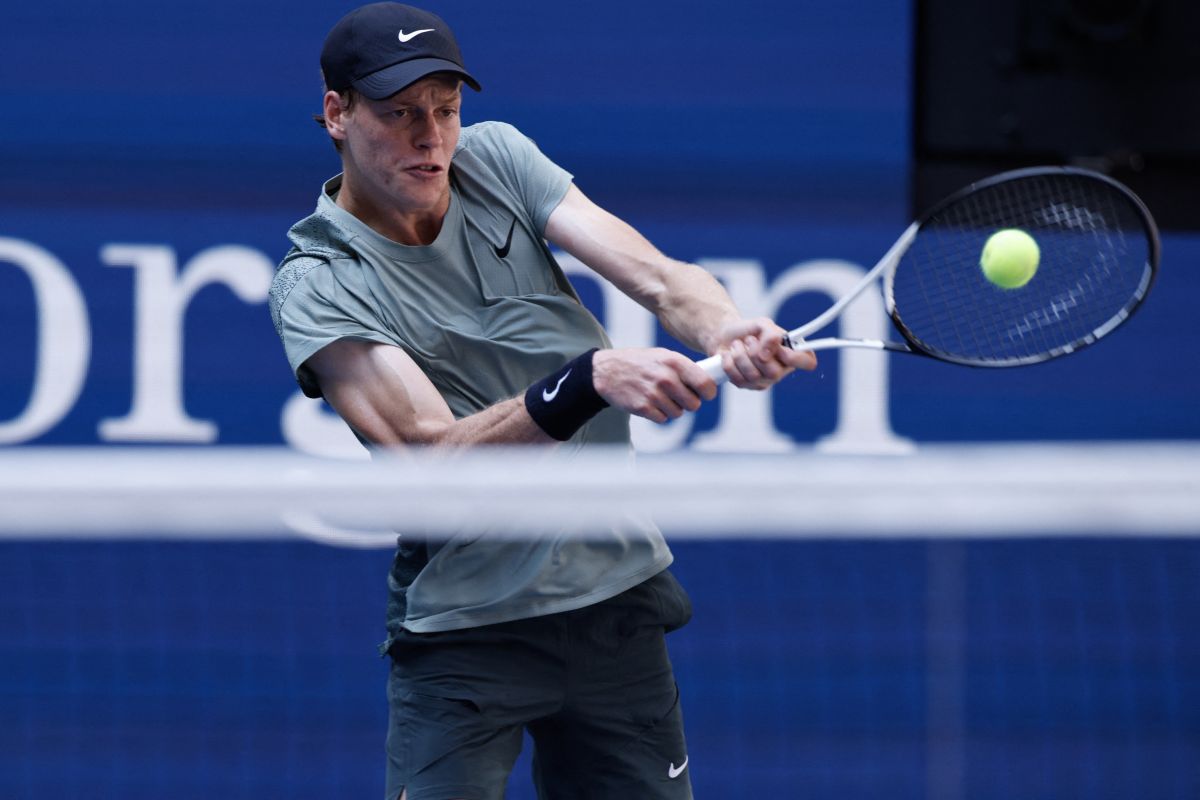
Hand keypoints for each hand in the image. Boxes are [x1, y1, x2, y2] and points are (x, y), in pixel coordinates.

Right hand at [592, 348, 717, 423]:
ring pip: (678, 413)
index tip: (706, 394)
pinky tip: (650, 402)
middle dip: (689, 403)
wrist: (606, 371)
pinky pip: (663, 418)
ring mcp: (654, 394)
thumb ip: (684, 368)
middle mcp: (666, 378)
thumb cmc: (639, 363)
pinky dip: (659, 414)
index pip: (705, 384)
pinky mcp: (643, 408)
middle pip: (694, 404)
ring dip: (672, 408)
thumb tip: (708, 382)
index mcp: (674, 362)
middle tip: (679, 396)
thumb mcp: (662, 356)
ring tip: (660, 397)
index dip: (708, 392)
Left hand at [716, 317, 816, 389]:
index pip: (808, 362)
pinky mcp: (746, 385)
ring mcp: (764, 381)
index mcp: (792, 353)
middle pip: (774, 373)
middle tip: (749, 339)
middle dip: (755, 352)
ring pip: (753, 376)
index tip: (780, 348)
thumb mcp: (762, 324)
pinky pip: (737, 379)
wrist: (727, 336)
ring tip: (737, 344)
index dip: (795, 358)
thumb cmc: (750, 330)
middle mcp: (781, 370)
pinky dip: (729, 362)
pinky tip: (730, 355)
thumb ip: (771, 334)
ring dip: (740, 354)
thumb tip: (766, 354)